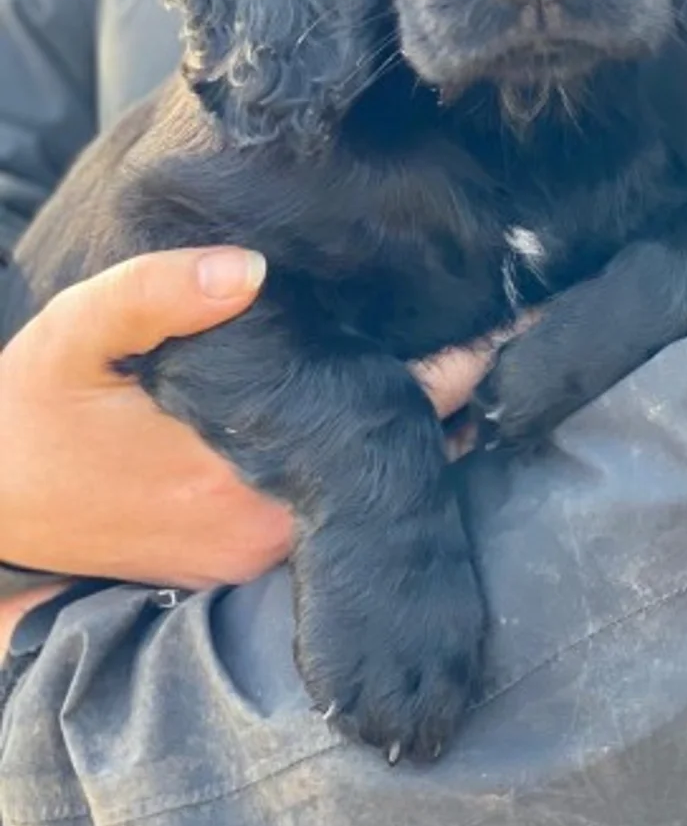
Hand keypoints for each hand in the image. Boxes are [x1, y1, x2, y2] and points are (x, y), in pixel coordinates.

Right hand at [0, 248, 531, 649]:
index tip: (501, 316)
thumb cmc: (36, 414)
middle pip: (393, 455)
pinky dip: (353, 456)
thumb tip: (244, 265)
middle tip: (483, 320)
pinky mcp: (242, 560)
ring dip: (399, 424)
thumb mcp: (77, 337)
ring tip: (439, 351)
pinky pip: (328, 504)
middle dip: (440, 392)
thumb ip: (154, 294)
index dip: (449, 367)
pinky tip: (361, 402)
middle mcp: (267, 526)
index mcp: (242, 471)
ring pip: (366, 483)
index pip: (383, 419)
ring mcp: (259, 552)